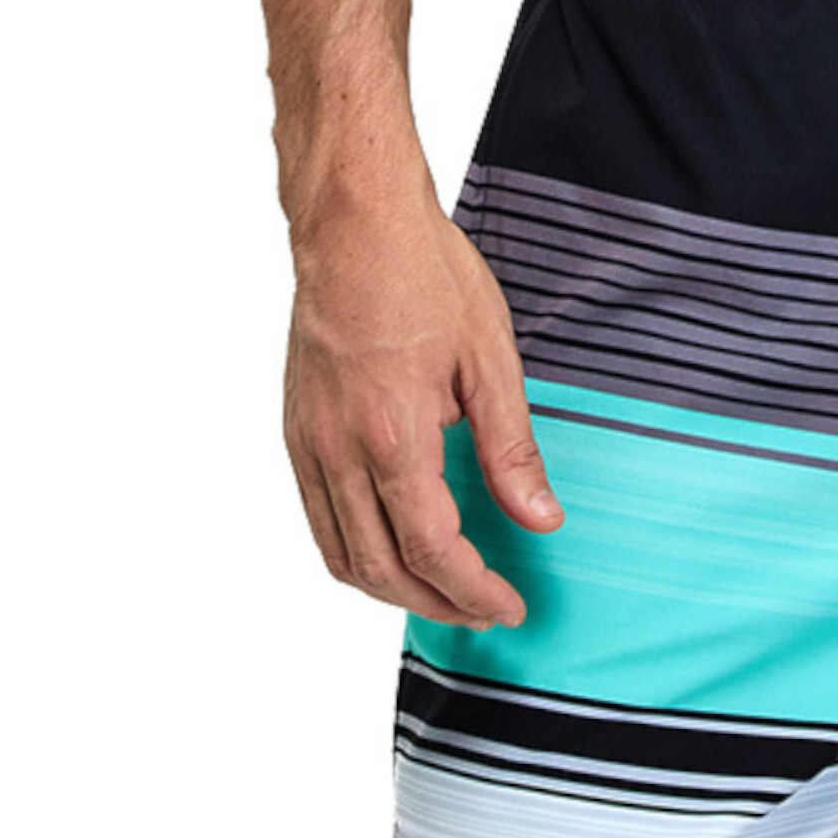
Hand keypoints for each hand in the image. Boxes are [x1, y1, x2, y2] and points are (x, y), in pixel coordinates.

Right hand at [282, 199, 562, 628]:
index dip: (474, 591)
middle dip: (437, 603)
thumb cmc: (425, 277)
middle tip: (485, 611)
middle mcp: (339, 451)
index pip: (432, 550)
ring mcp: (308, 444)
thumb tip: (541, 520)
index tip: (509, 607)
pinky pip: (318, 517)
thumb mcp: (492, 362)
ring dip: (392, 589)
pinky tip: (395, 547)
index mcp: (394, 437)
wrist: (355, 226)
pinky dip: (356, 552)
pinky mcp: (296, 432)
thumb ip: (512, 451)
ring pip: (340, 554)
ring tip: (445, 593)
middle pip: (381, 569)